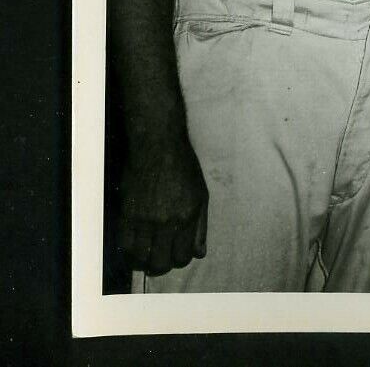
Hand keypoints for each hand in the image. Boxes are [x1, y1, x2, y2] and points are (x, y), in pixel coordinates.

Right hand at [120, 131, 208, 276]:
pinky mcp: (126, 214)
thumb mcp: (201, 195)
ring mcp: (144, 219)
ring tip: (145, 258)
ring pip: (140, 258)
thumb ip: (200, 227)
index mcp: (188, 216)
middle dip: (161, 267)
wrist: (157, 147)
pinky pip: (124, 245)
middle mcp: (166, 221)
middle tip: (158, 262)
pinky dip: (128, 253)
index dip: (179, 261)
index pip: (183, 256)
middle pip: (160, 263)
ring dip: (143, 262)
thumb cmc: (183, 168)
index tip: (175, 256)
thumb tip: (200, 254)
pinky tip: (133, 250)